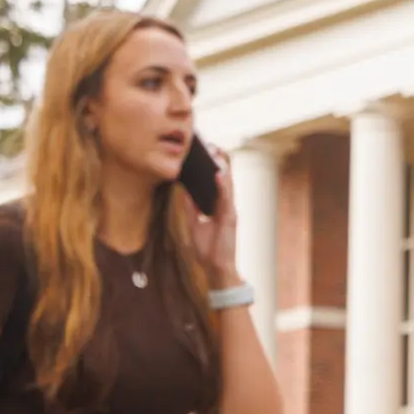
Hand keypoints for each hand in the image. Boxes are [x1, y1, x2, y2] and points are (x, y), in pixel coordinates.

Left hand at [191, 151, 238, 281]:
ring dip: (223, 168)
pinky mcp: (231, 218)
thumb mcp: (193, 224)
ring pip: (227, 185)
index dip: (211, 168)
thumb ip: (190, 207)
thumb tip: (183, 189)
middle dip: (218, 163)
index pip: (216, 184)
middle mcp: (226, 207)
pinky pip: (226, 198)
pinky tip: (218, 174)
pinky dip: (223, 185)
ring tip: (216, 152)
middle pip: (223, 180)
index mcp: (218, 208)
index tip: (205, 152)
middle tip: (211, 145)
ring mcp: (230, 212)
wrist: (216, 268)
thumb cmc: (207, 249)